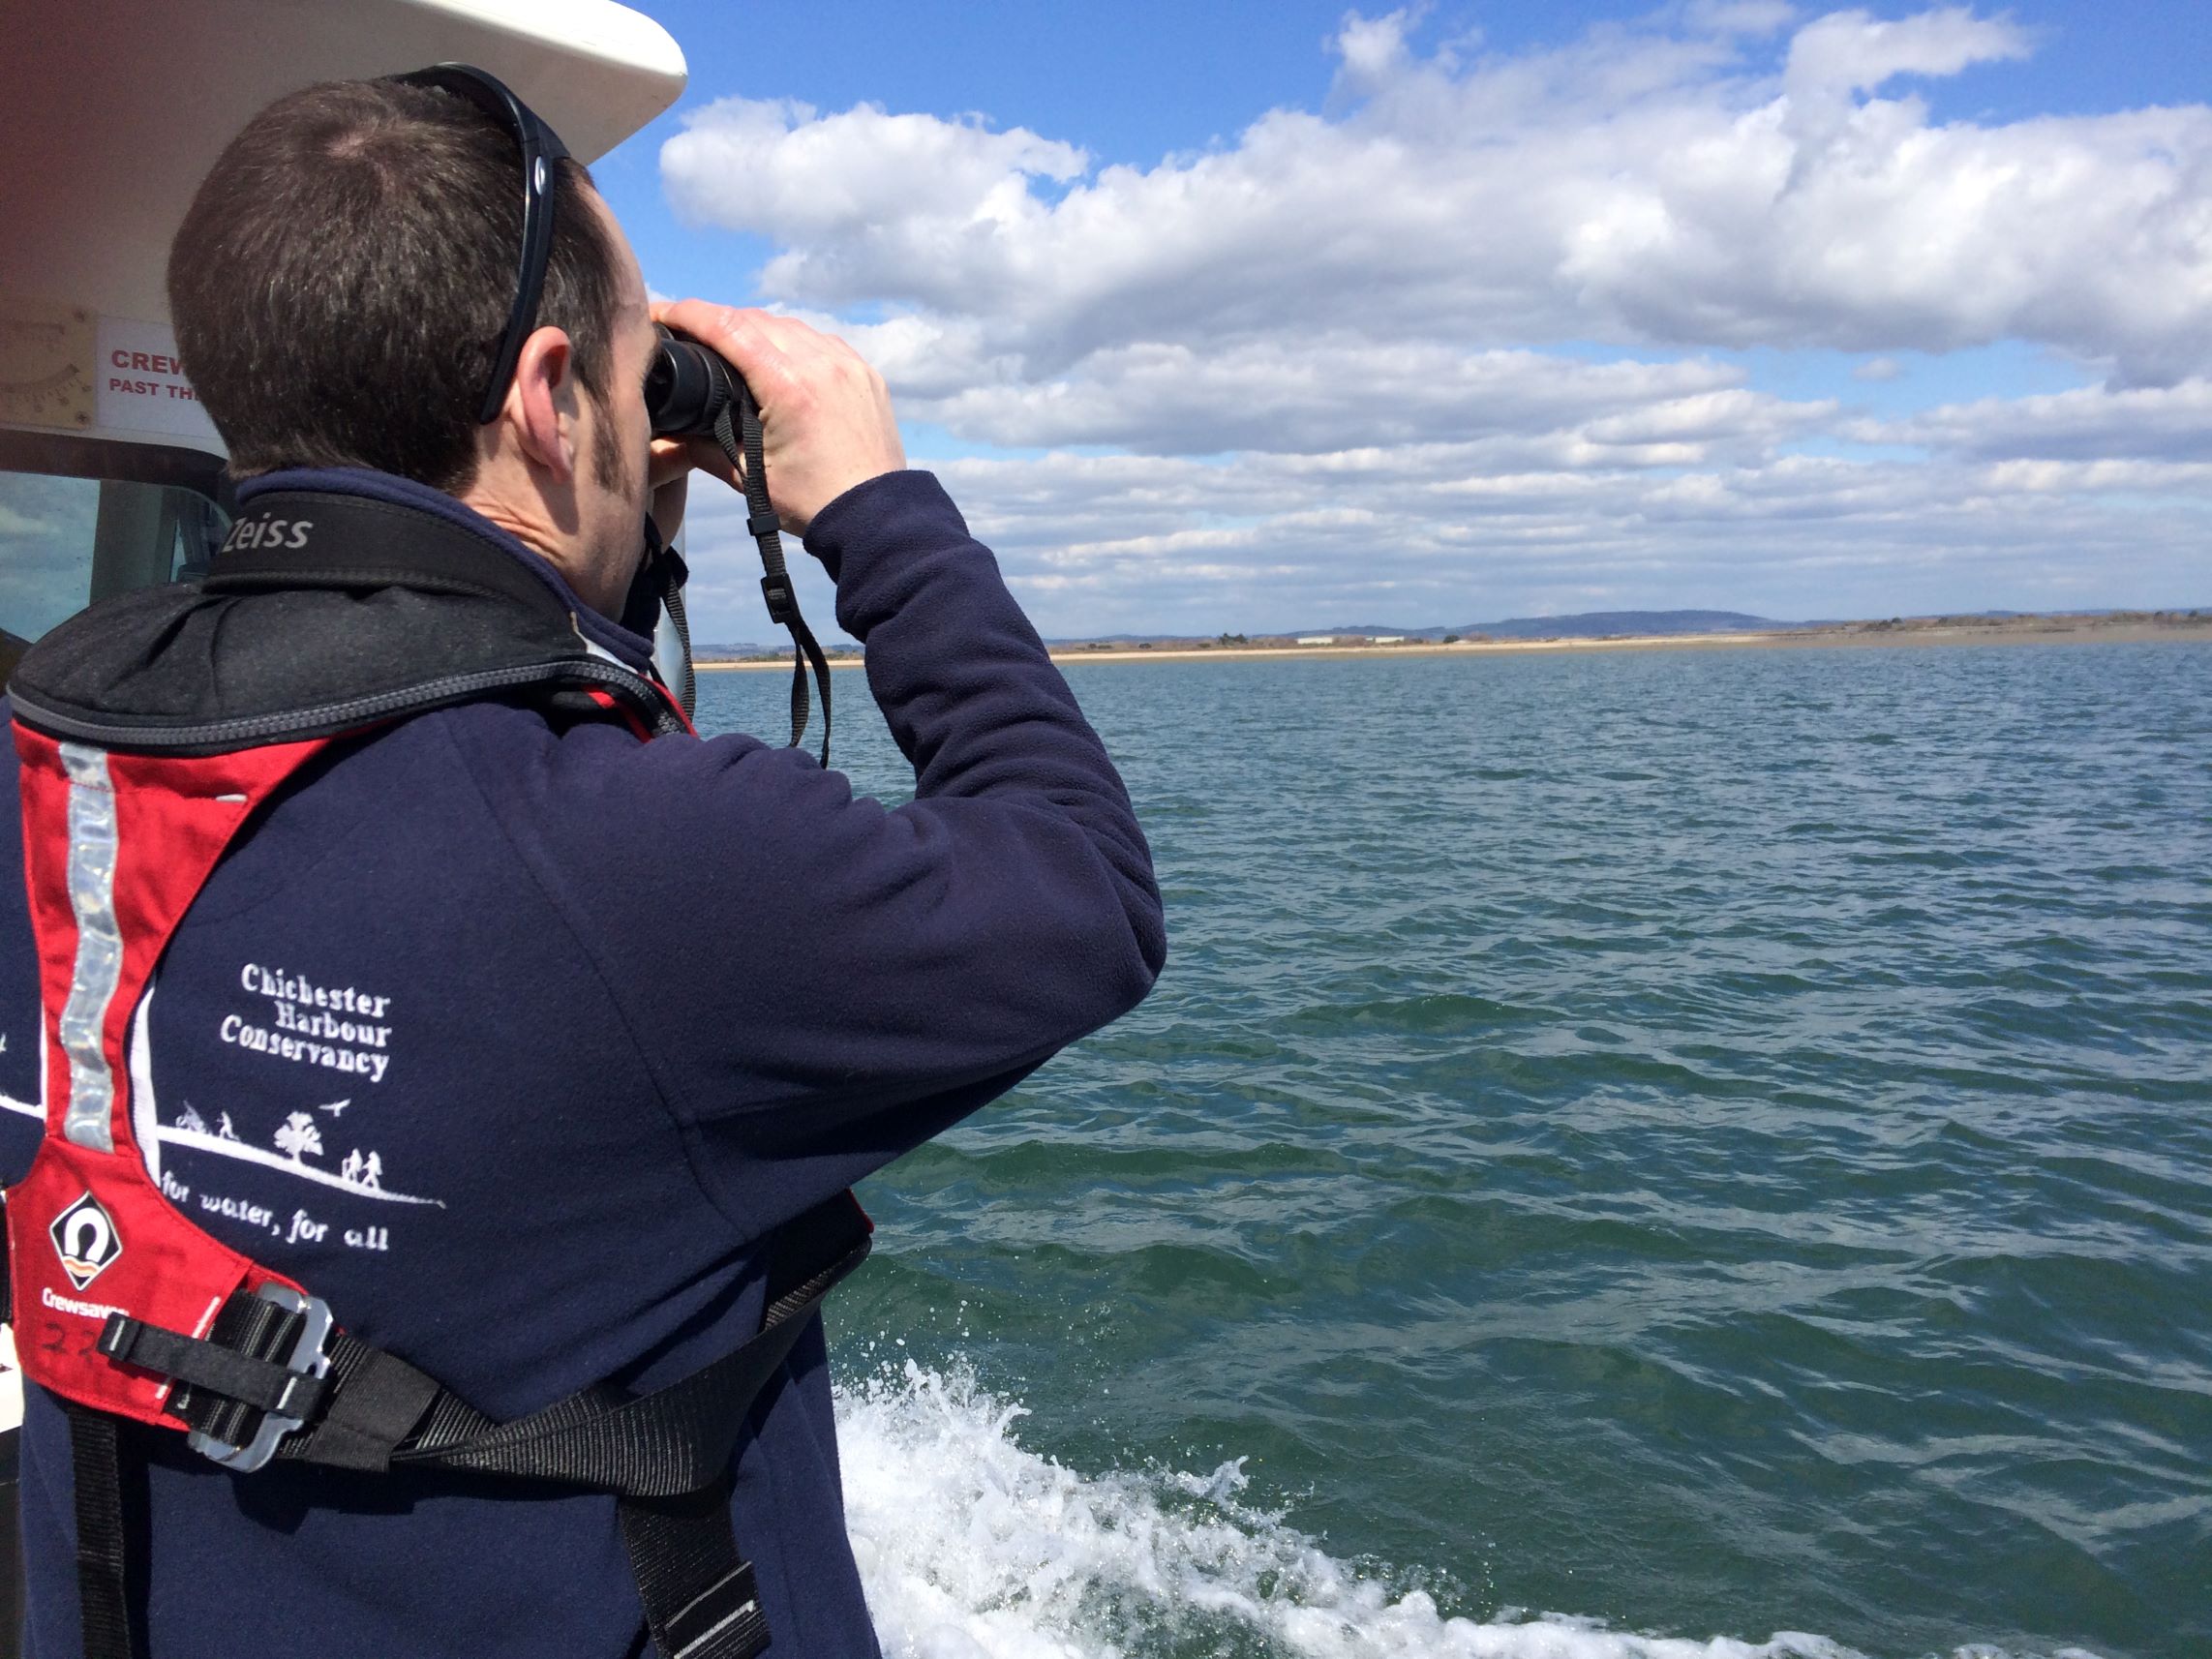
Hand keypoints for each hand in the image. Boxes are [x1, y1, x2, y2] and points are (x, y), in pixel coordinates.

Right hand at [652, 301, 906, 534]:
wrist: (876, 519)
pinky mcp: (866, 374)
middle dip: (717, 320)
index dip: (687, 314)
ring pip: (790, 326)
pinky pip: (821, 341)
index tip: (660, 313)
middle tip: (689, 333)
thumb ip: (701, 446)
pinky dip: (793, 342)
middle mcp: (822, 364)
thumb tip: (666, 430)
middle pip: (755, 319)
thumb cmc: (813, 503)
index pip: (727, 328)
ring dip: (756, 328)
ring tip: (730, 345)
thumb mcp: (748, 477)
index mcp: (789, 387)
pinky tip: (778, 358)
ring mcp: (849, 365)